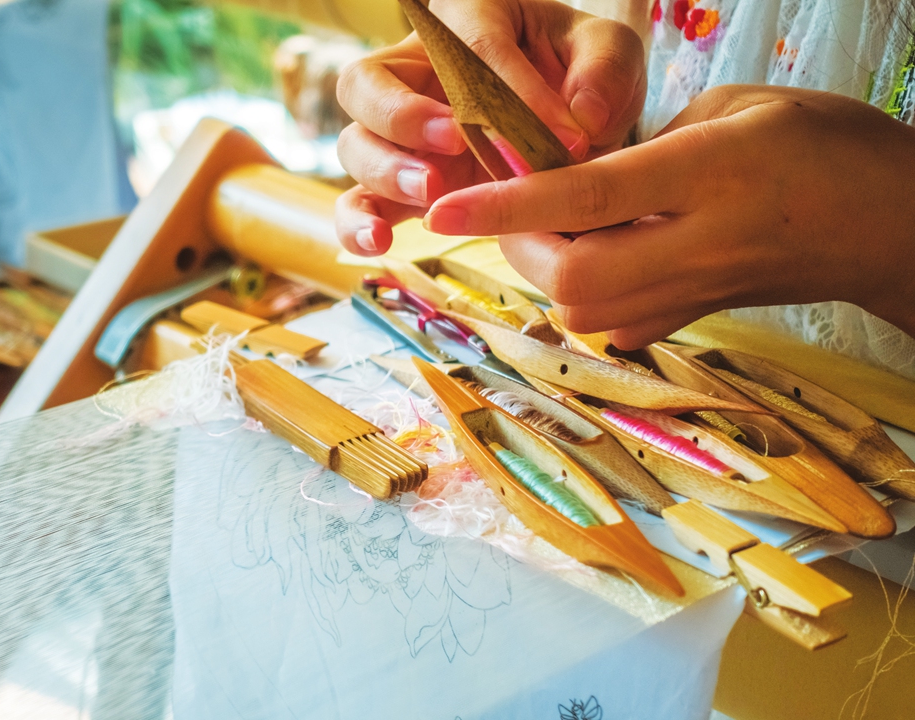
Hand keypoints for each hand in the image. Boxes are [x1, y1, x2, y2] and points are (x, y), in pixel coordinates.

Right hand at [334, 0, 645, 255]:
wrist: (574, 125)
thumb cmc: (580, 76)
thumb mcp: (610, 56)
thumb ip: (605, 73)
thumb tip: (582, 121)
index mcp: (468, 20)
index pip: (473, 44)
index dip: (512, 88)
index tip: (563, 134)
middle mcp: (415, 73)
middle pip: (367, 82)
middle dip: (404, 114)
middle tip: (456, 143)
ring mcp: (399, 135)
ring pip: (356, 143)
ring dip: (387, 170)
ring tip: (432, 193)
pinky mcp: (397, 186)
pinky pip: (355, 203)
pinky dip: (357, 224)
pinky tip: (378, 243)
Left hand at [422, 86, 914, 346]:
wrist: (889, 226)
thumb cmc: (822, 148)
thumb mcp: (735, 111)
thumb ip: (645, 145)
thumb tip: (580, 182)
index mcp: (706, 176)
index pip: (585, 199)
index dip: (507, 203)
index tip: (442, 209)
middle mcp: (694, 246)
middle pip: (568, 277)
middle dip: (521, 243)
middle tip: (515, 201)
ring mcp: (692, 296)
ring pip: (579, 308)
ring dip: (547, 265)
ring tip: (557, 222)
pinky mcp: (688, 322)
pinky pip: (607, 322)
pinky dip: (581, 290)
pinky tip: (597, 252)